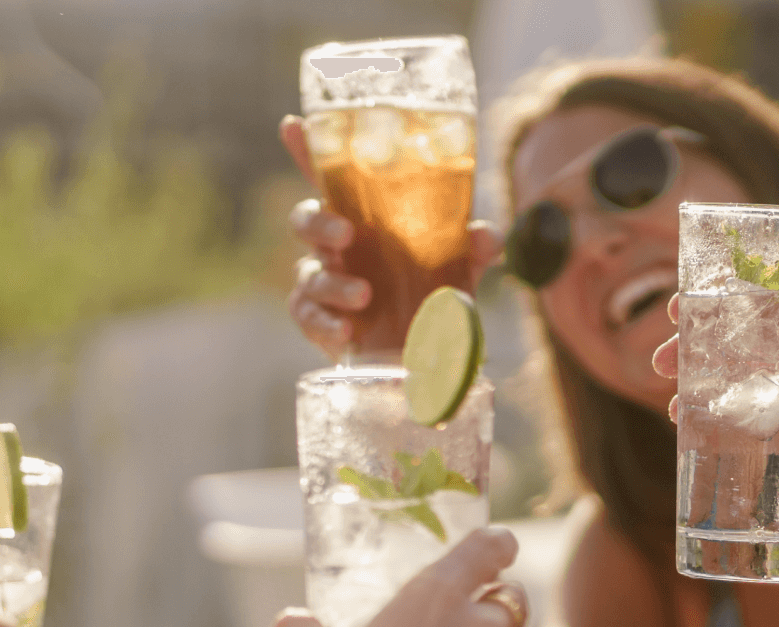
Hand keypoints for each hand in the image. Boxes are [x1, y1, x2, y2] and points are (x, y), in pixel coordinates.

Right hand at [277, 115, 502, 359]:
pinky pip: (308, 315)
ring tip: (365, 295)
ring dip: (334, 283)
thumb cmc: (434, 289)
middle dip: (319, 222)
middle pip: (306, 219)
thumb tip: (484, 236)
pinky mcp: (319, 320)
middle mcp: (335, 245)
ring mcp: (323, 281)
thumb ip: (473, 246)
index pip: (329, 179)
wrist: (427, 348)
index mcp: (362, 217)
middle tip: (348, 233)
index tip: (293, 126)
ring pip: (310, 272)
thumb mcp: (460, 265)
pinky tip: (346, 330)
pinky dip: (325, 322)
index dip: (307, 151)